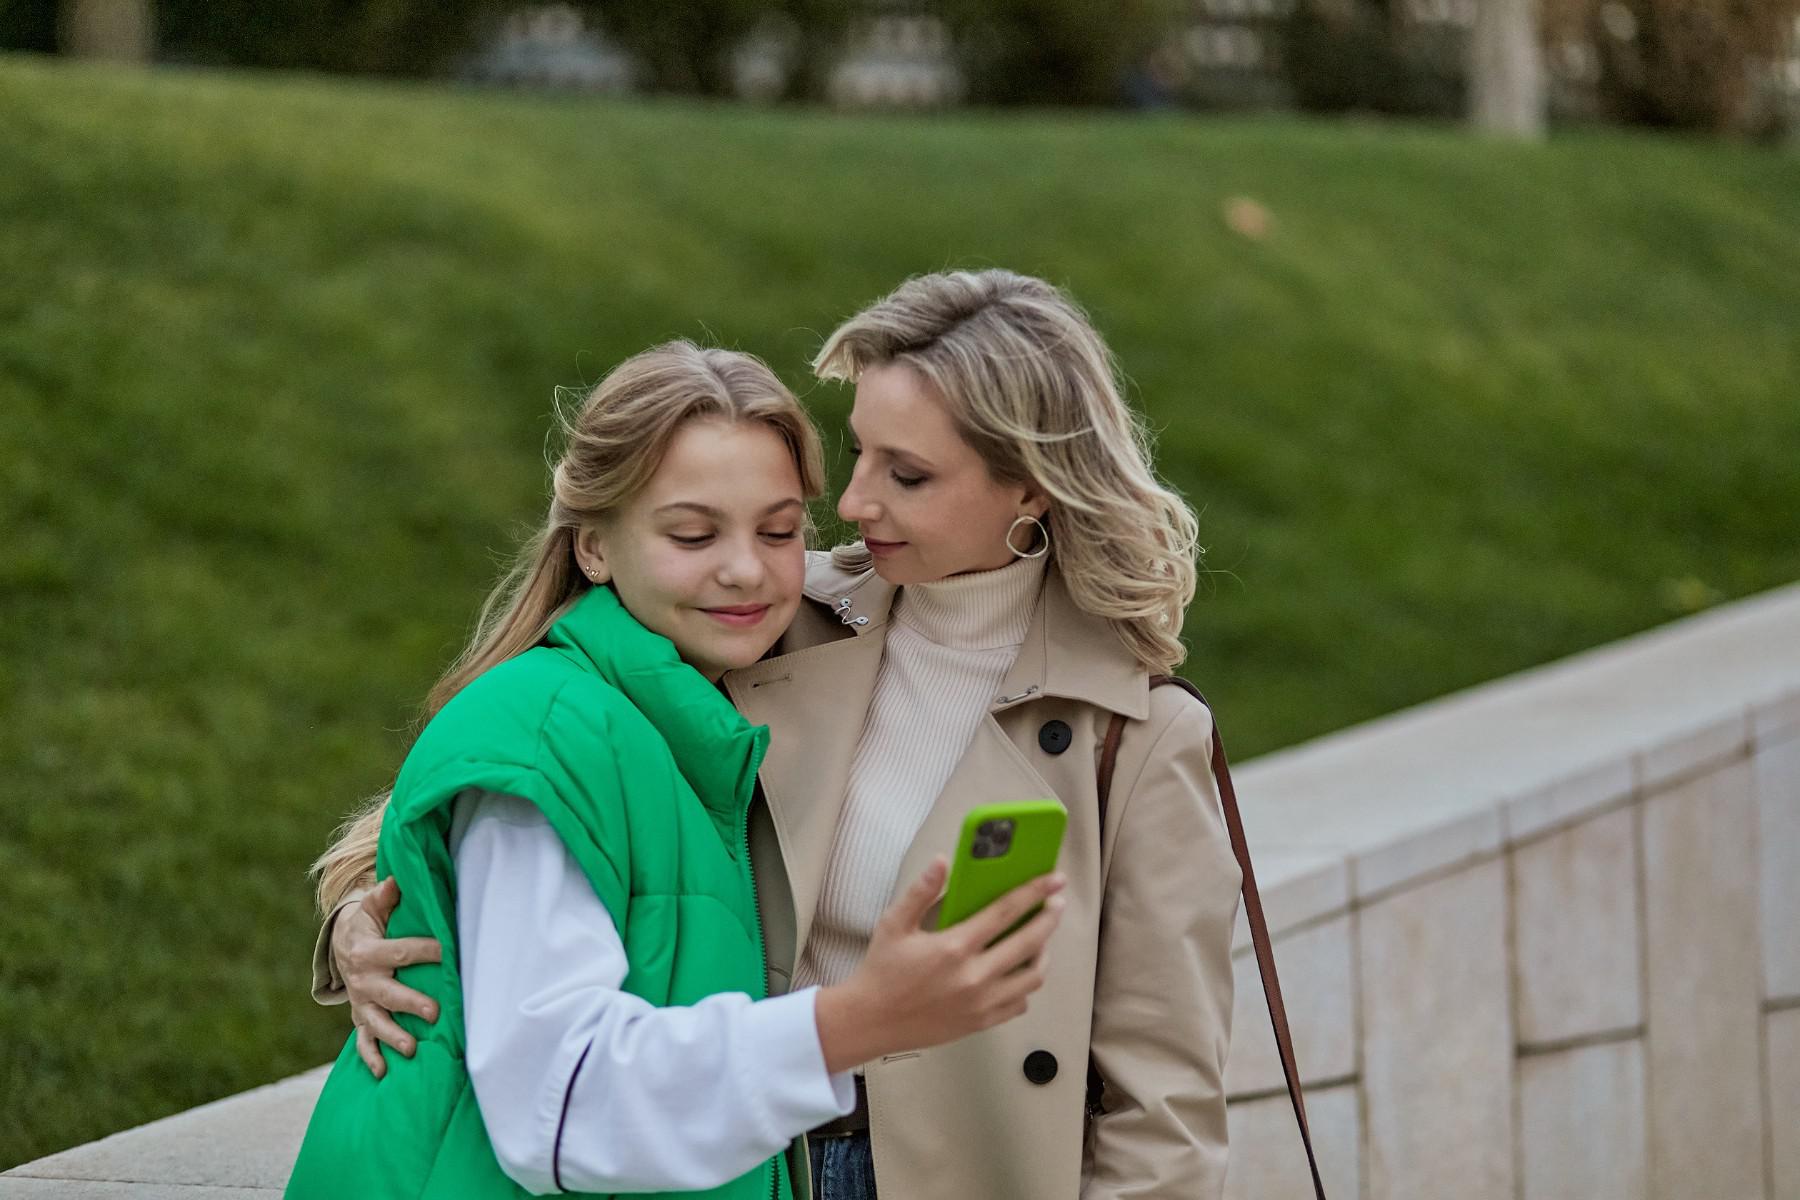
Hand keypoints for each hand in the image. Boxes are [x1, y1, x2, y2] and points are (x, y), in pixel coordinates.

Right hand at [332, 876, 442, 1078]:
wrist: (341, 946)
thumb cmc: (367, 924)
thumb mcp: (372, 908)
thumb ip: (383, 896)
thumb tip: (397, 880)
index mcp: (368, 953)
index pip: (400, 952)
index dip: (425, 951)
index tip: (447, 952)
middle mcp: (363, 981)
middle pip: (389, 994)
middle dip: (410, 1003)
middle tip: (434, 1012)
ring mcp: (361, 1003)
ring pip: (376, 1023)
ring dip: (393, 1036)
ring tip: (411, 1048)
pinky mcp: (361, 1017)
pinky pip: (363, 1041)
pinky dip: (371, 1057)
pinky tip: (383, 1072)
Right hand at [814, 857, 1065, 1072]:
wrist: (871, 1021)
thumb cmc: (882, 968)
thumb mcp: (894, 924)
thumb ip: (921, 891)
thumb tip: (943, 861)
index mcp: (955, 947)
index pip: (1006, 912)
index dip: (1034, 891)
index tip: (1054, 879)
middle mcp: (975, 976)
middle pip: (1030, 942)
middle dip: (1049, 918)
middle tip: (1056, 902)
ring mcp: (982, 1003)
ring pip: (1033, 977)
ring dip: (1043, 953)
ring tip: (1040, 937)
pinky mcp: (982, 1023)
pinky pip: (1020, 1002)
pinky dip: (1026, 984)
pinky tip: (1019, 970)